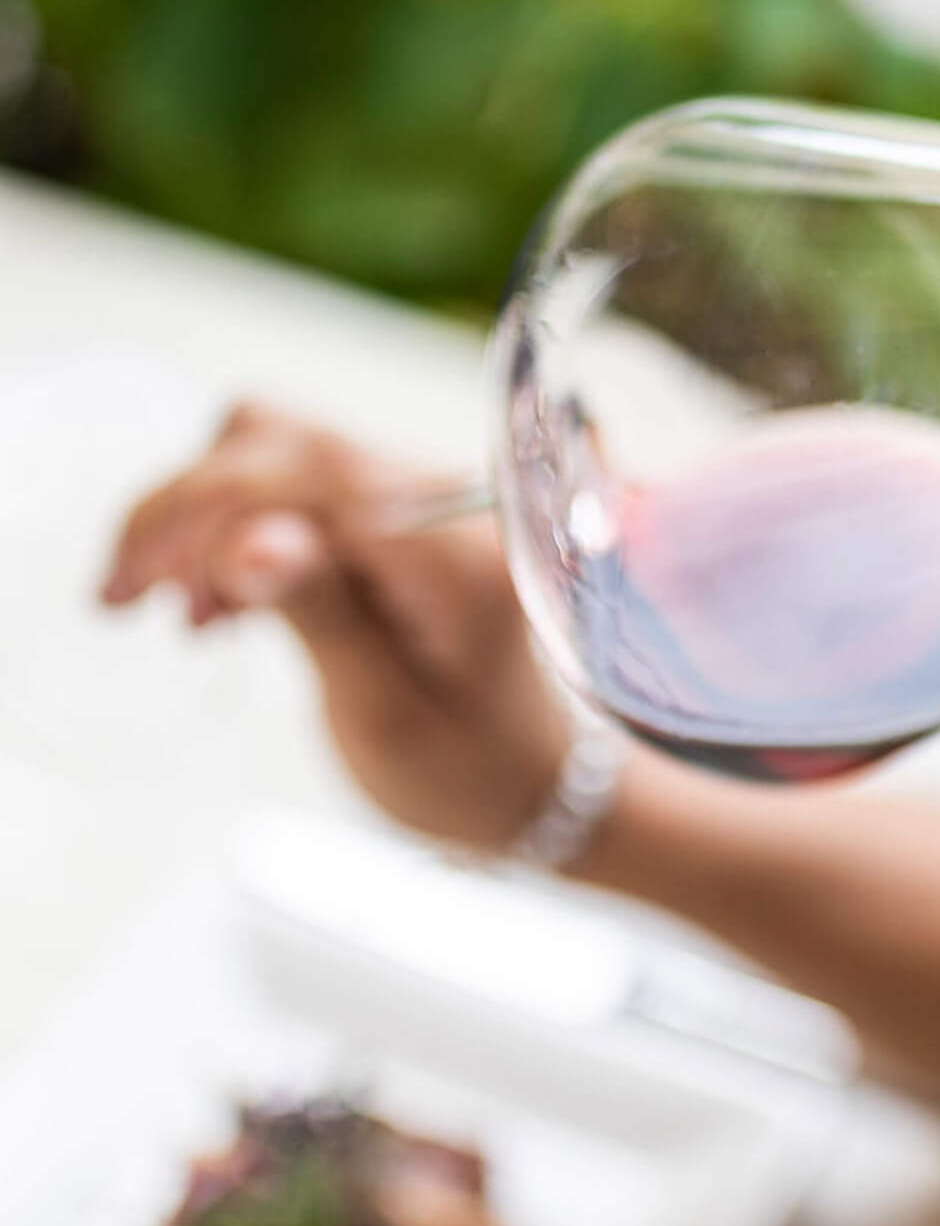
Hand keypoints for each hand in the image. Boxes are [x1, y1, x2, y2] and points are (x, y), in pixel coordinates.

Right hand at [102, 403, 568, 847]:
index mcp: (455, 550)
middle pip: (280, 442)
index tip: (125, 582)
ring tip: (188, 615)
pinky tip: (220, 603)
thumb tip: (247, 540)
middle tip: (124, 598)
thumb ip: (321, 615)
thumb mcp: (385, 717)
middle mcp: (444, 501)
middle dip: (184, 511)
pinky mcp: (395, 513)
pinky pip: (296, 485)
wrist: (530, 782)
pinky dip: (237, 531)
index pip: (304, 472)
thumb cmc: (467, 770)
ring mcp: (420, 498)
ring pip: (275, 452)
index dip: (195, 509)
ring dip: (204, 521)